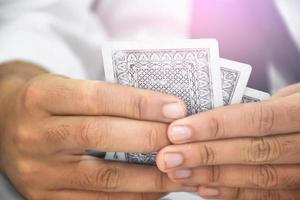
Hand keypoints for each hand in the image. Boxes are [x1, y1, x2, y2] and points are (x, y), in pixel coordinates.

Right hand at [0, 61, 194, 199]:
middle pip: (101, 135)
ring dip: (149, 175)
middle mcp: (36, 134)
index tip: (175, 107)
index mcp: (42, 97)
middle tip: (183, 137)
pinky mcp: (45, 197)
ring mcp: (40, 171)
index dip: (140, 103)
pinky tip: (157, 188)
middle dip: (150, 137)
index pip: (97, 97)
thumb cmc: (48, 102)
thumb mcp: (67, 88)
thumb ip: (107, 99)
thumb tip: (160, 112)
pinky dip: (133, 197)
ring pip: (104, 177)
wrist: (6, 123)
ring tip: (181, 168)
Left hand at [156, 83, 299, 199]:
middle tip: (169, 156)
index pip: (255, 120)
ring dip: (212, 176)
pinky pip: (265, 195)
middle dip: (205, 154)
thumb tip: (211, 116)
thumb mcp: (291, 96)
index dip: (214, 127)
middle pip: (252, 151)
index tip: (178, 131)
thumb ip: (257, 107)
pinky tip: (204, 189)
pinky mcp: (297, 189)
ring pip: (257, 176)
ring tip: (179, 173)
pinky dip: (233, 193)